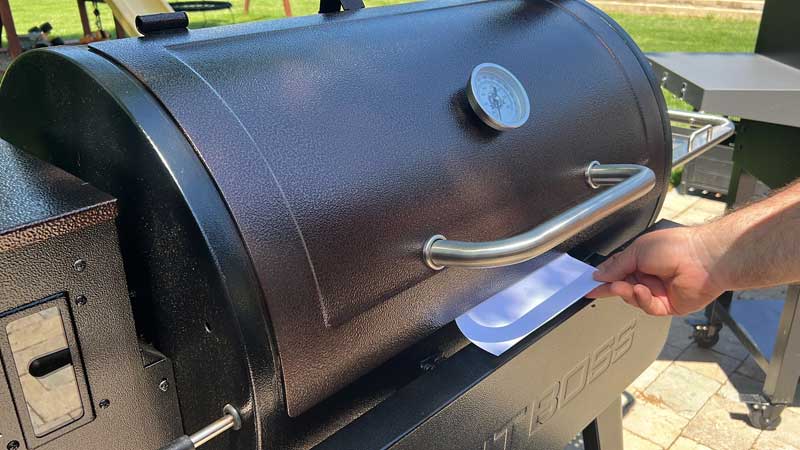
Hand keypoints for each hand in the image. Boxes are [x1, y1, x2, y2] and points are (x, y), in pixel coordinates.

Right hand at [586, 227, 724, 315]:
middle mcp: (649, 275)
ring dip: (627, 293)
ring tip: (627, 286)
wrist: (704, 259)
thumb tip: (600, 274)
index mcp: (641, 259)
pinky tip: (642, 291)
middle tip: (600, 288)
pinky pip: (648, 307)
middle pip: (622, 286)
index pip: (616, 270)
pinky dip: (642, 300)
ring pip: (633, 298)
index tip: (589, 283)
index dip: (603, 277)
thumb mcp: (638, 250)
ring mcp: (659, 291)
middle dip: (613, 287)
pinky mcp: (668, 305)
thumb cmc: (677, 246)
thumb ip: (617, 264)